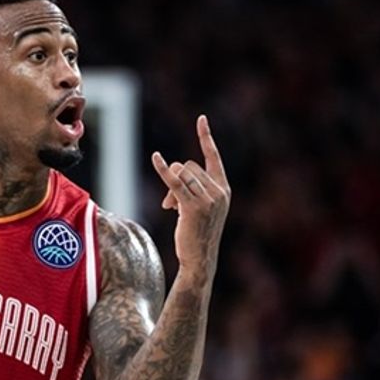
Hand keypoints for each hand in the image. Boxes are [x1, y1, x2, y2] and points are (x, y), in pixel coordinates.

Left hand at [151, 115, 229, 278]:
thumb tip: (174, 175)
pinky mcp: (193, 207)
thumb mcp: (201, 208)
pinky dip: (163, 169)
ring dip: (170, 188)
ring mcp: (208, 199)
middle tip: (171, 203)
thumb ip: (192, 188)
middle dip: (176, 178)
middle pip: (189, 166)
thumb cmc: (198, 234)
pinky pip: (174, 182)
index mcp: (224, 189)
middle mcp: (219, 192)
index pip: (213, 157)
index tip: (201, 119)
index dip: (206, 137)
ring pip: (181, 174)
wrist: (200, 259)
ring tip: (170, 208)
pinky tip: (155, 158)